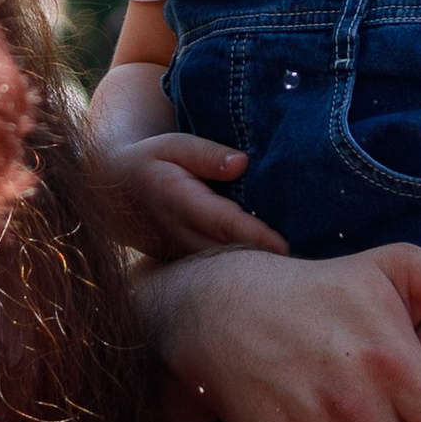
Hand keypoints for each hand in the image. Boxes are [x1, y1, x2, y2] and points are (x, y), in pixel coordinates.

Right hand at [100, 130, 290, 260]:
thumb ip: (206, 154)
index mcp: (177, 200)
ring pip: (221, 269)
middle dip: (263, 263)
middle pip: (227, 253)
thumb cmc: (150, 160)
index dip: (254, 235)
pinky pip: (216, 272)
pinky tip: (272, 276)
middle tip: (306, 268)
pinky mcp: (184, 263)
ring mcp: (180, 254)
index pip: (222, 221)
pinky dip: (241, 274)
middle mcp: (179, 234)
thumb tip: (243, 163)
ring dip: (254, 272)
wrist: (114, 190)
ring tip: (296, 274)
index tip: (284, 246)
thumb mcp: (173, 145)